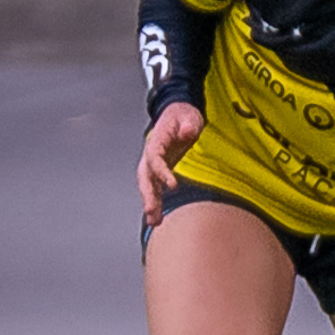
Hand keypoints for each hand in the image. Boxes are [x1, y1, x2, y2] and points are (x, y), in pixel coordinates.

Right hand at [137, 101, 203, 225]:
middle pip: (145, 176)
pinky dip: (155, 202)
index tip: (172, 186)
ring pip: (148, 185)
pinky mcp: (159, 170)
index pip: (155, 158)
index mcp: (156, 140)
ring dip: (150, 203)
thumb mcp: (190, 116)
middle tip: (151, 211)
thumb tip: (187, 133)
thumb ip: (188, 125)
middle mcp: (151, 154)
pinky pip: (155, 188)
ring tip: (154, 222)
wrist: (178, 113)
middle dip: (147, 194)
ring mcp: (153, 163)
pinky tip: (157, 218)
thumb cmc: (183, 115)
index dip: (161, 172)